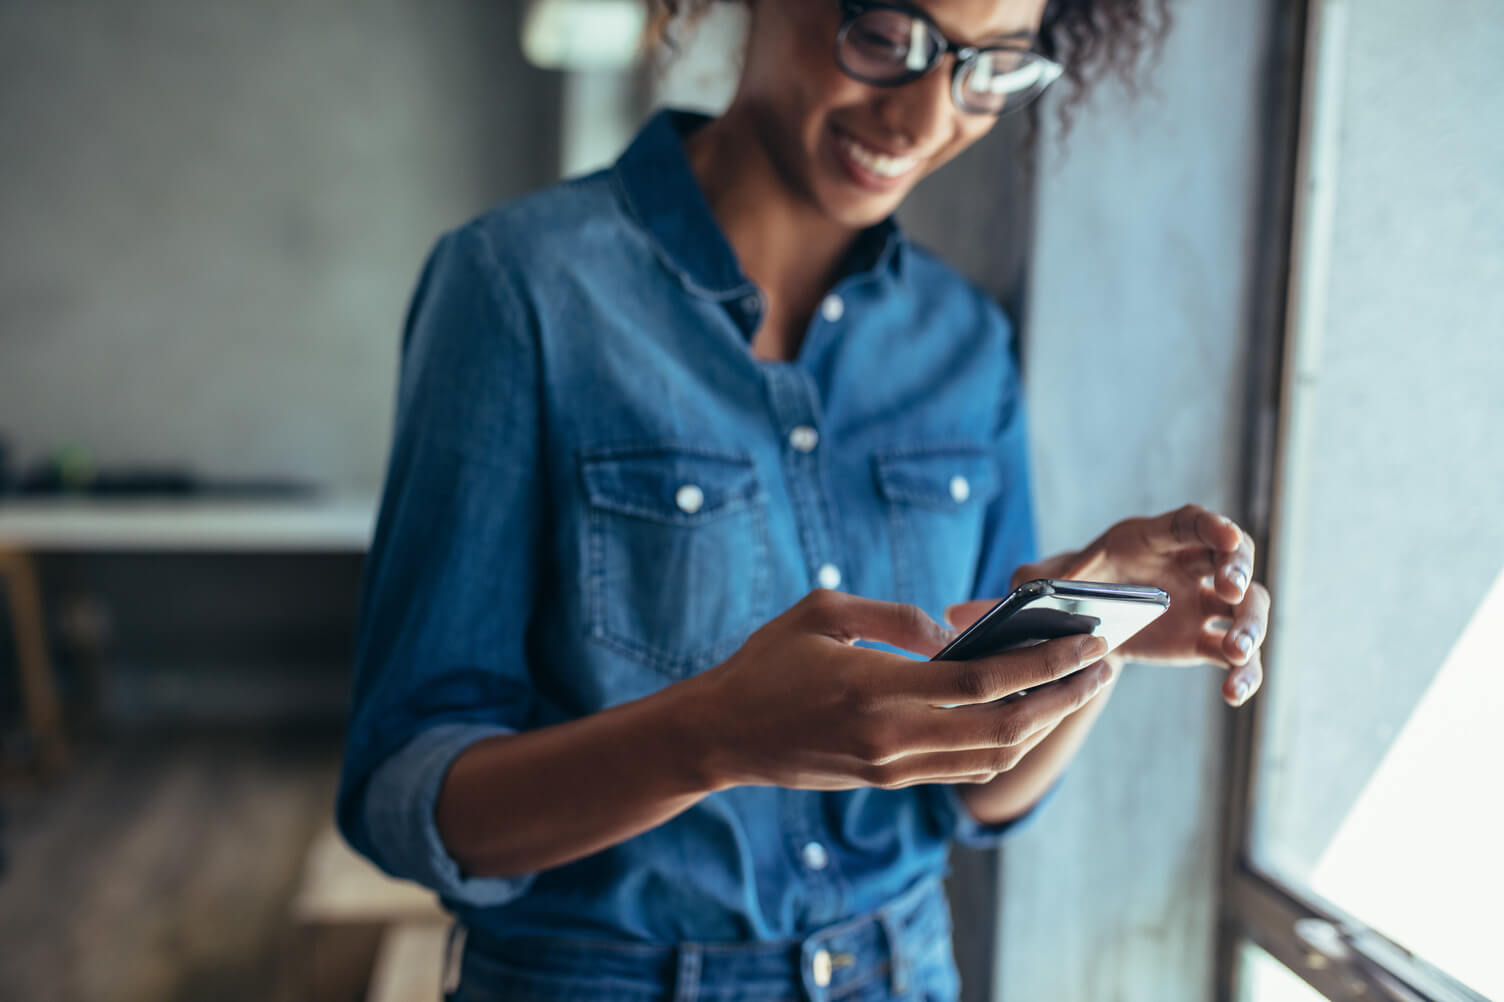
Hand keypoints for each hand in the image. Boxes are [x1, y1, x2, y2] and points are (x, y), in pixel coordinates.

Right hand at [685, 589, 1116, 791]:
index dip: (1046, 663)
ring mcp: (894, 768)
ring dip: (1043, 724)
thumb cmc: (767, 663)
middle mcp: (894, 738)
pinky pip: (964, 768)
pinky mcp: (889, 781)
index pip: (986, 681)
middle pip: (1006, 726)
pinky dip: (1006, 744)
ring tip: (1076, 689)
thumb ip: (894, 616)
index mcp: (879, 690)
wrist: (722, 736)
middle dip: (1064, 696)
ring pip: (992, 755)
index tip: (1087, 642)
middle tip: (1103, 667)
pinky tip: (1026, 716)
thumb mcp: (823, 613)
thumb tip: (951, 634)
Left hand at [1006, 504, 1269, 705]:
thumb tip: (999, 594)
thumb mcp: (1044, 580)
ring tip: (1235, 651)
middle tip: (1230, 590)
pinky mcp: (1202, 640)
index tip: (1228, 536)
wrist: (1081, 624)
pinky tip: (1234, 693)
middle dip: (1238, 570)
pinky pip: (1236, 656)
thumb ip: (1029, 581)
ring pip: (1246, 607)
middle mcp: (1187, 565)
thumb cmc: (1066, 588)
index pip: (1191, 522)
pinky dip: (1243, 672)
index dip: (1213, 526)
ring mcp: (1201, 603)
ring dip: (1250, 625)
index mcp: (1151, 539)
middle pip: (1233, 558)